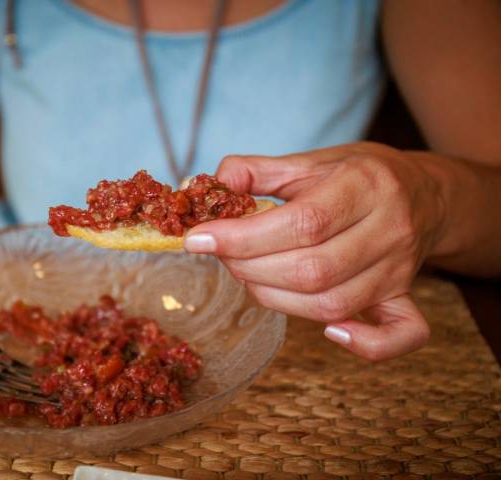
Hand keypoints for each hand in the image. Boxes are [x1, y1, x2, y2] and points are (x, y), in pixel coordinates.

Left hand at [185, 142, 444, 360]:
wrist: (423, 193)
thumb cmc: (358, 176)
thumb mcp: (312, 160)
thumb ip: (260, 170)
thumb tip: (214, 182)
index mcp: (365, 186)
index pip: (302, 223)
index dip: (243, 237)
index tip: (199, 239)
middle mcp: (388, 230)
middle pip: (312, 269)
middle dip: (250, 268)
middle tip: (223, 255)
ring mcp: (400, 270)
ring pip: (332, 304)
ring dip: (276, 299)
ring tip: (249, 276)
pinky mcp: (404, 297)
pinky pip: (400, 334)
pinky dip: (365, 344)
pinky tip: (329, 333)